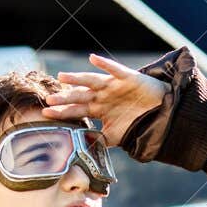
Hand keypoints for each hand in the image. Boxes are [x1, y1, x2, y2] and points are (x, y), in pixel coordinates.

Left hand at [43, 52, 166, 149]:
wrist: (160, 111)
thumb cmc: (137, 122)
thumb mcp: (117, 135)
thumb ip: (101, 140)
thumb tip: (85, 148)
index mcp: (98, 109)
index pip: (76, 110)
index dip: (62, 112)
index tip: (46, 114)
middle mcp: (101, 96)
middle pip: (79, 96)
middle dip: (65, 98)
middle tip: (49, 99)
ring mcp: (112, 86)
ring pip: (91, 81)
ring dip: (77, 79)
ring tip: (62, 77)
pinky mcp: (125, 77)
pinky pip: (113, 69)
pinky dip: (103, 64)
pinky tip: (92, 58)